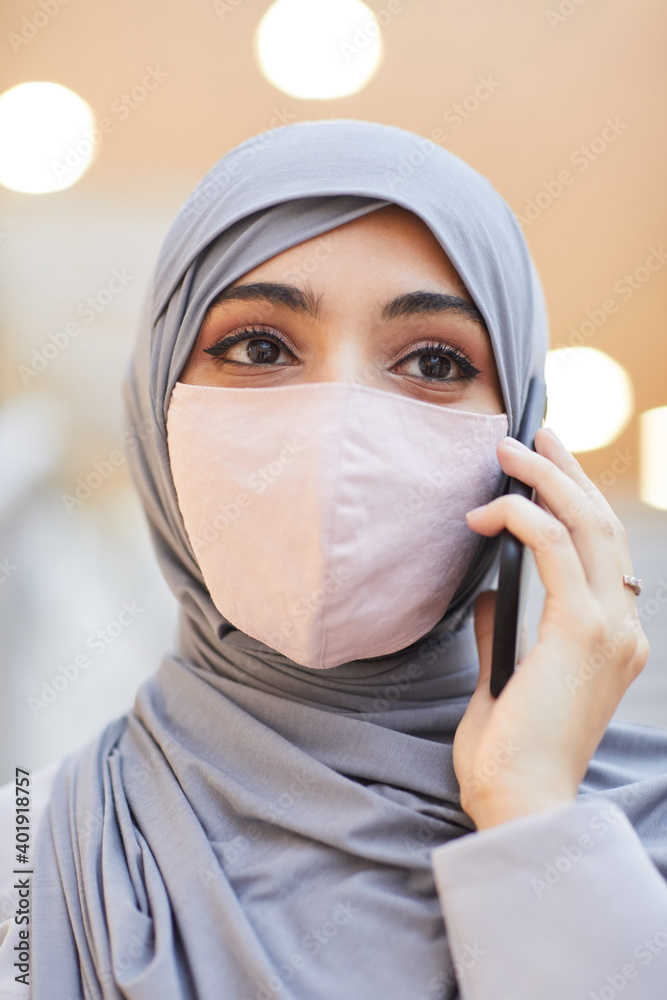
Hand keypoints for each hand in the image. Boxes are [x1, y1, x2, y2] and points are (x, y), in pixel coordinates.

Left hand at [452, 426, 648, 830]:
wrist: (518, 802)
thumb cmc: (508, 750)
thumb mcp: (508, 675)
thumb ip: (508, 628)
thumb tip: (490, 589)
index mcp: (613, 637)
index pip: (601, 550)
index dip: (575, 501)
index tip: (545, 468)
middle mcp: (624, 626)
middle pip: (601, 526)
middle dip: (566, 473)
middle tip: (534, 435)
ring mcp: (612, 627)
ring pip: (586, 527)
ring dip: (544, 480)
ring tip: (507, 449)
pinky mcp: (583, 630)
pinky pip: (555, 550)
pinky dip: (521, 520)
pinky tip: (488, 511)